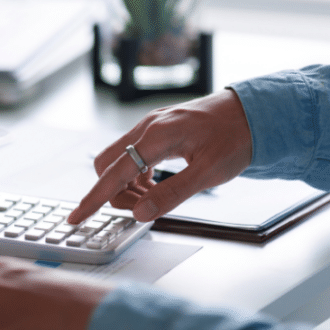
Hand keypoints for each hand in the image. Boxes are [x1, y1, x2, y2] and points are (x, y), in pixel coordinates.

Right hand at [68, 89, 252, 223]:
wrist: (253, 112)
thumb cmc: (236, 137)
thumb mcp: (209, 172)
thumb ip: (172, 193)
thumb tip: (140, 212)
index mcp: (157, 135)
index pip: (115, 173)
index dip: (94, 198)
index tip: (76, 217)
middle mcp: (147, 127)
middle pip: (107, 165)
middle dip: (114, 192)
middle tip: (141, 208)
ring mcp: (149, 126)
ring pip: (117, 160)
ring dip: (126, 185)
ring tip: (153, 197)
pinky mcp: (154, 130)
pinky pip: (130, 155)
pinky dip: (134, 175)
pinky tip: (154, 184)